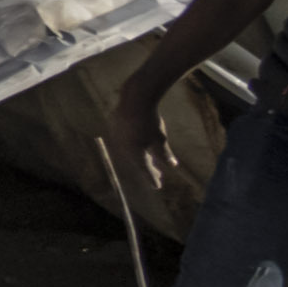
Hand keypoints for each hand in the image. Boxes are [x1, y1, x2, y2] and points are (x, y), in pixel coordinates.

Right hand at [102, 78, 185, 210]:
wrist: (135, 99)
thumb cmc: (150, 121)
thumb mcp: (161, 139)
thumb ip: (165, 154)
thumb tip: (173, 165)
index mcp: (134, 153)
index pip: (144, 171)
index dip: (152, 179)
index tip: (157, 187)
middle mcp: (123, 149)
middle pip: (136, 162)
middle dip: (148, 167)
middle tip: (158, 174)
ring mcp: (117, 138)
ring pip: (130, 152)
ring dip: (141, 156)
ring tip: (151, 158)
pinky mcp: (114, 128)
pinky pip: (125, 141)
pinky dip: (134, 145)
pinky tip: (141, 143)